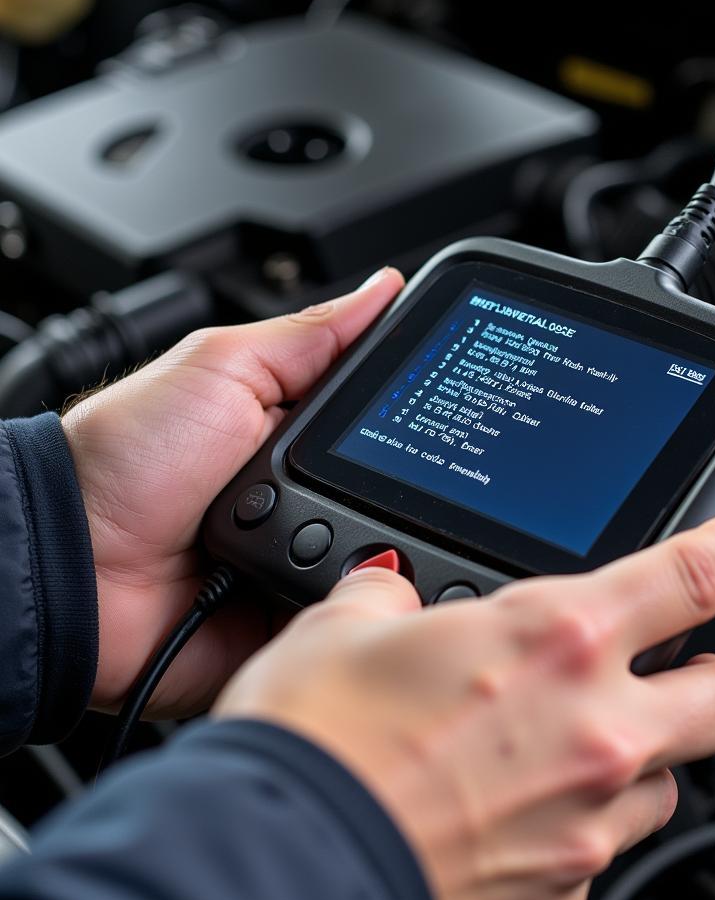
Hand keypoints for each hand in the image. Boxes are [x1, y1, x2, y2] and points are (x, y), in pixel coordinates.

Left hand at [62, 267, 404, 715]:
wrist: (69, 565)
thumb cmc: (124, 457)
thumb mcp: (222, 367)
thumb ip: (312, 336)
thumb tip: (384, 288)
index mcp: (298, 430)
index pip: (387, 416)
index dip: (422, 410)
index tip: (460, 401)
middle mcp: (309, 492)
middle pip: (398, 485)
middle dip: (409, 484)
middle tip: (385, 475)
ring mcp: (306, 553)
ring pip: (384, 551)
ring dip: (375, 541)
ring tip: (341, 528)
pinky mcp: (296, 612)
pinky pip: (351, 609)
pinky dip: (355, 598)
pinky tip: (345, 579)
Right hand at [215, 512, 714, 899]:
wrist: (277, 863)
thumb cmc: (313, 745)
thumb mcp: (343, 631)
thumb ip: (386, 599)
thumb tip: (386, 592)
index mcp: (557, 639)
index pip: (689, 578)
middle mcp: (594, 731)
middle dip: (712, 679)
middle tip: (670, 672)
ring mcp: (586, 826)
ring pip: (667, 787)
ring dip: (637, 762)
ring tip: (566, 754)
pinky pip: (598, 860)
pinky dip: (574, 835)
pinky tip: (511, 824)